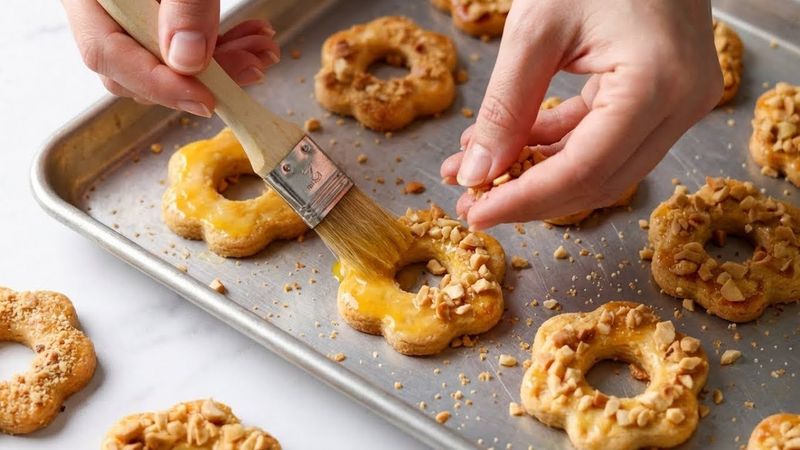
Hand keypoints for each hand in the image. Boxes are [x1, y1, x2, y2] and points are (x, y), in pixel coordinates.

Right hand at [62, 0, 280, 116]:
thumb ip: (183, 3)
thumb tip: (188, 61)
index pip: (107, 53)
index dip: (158, 85)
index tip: (207, 100)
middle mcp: (99, 4)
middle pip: (135, 66)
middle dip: (201, 77)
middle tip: (252, 68)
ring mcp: (124, 9)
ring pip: (162, 59)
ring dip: (220, 64)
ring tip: (262, 53)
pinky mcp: (151, 10)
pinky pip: (175, 42)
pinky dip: (217, 47)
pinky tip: (250, 40)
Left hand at [441, 0, 721, 228]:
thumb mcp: (536, 29)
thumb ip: (505, 106)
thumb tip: (476, 173)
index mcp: (657, 83)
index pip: (585, 169)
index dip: (525, 200)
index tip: (475, 211)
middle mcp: (681, 102)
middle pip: (598, 181)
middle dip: (529, 196)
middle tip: (470, 199)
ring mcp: (679, 102)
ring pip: (602, 168)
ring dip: (538, 174)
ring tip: (479, 172)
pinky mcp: (664, 96)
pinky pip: (606, 139)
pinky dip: (557, 146)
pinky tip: (512, 143)